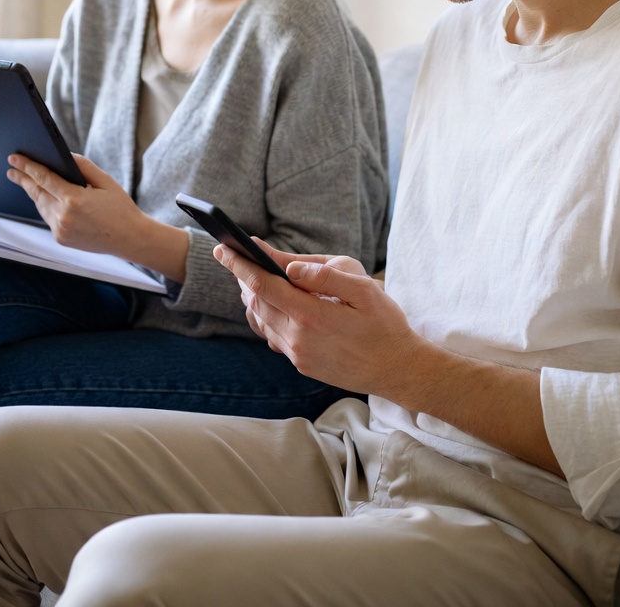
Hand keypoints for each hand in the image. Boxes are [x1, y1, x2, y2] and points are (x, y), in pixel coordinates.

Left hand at [6, 153, 188, 279]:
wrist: (129, 239)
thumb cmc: (120, 208)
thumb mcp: (105, 181)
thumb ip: (83, 166)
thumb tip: (65, 156)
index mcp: (74, 199)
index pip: (43, 178)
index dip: (27, 166)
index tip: (14, 158)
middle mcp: (63, 216)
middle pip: (36, 192)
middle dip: (22, 179)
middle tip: (11, 169)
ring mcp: (60, 230)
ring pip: (40, 206)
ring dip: (33, 192)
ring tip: (26, 181)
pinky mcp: (61, 239)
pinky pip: (48, 218)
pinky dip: (45, 206)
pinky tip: (44, 198)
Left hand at [214, 240, 416, 397]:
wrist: (397, 370)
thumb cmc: (385, 325)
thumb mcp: (364, 291)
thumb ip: (325, 276)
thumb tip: (290, 267)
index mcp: (311, 316)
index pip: (263, 285)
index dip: (240, 265)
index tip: (223, 249)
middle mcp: (298, 338)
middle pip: (256, 302)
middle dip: (243, 278)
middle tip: (235, 257)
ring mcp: (298, 355)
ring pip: (261, 321)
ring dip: (252, 297)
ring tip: (250, 278)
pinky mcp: (302, 364)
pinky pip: (273, 336)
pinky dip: (265, 316)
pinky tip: (272, 305)